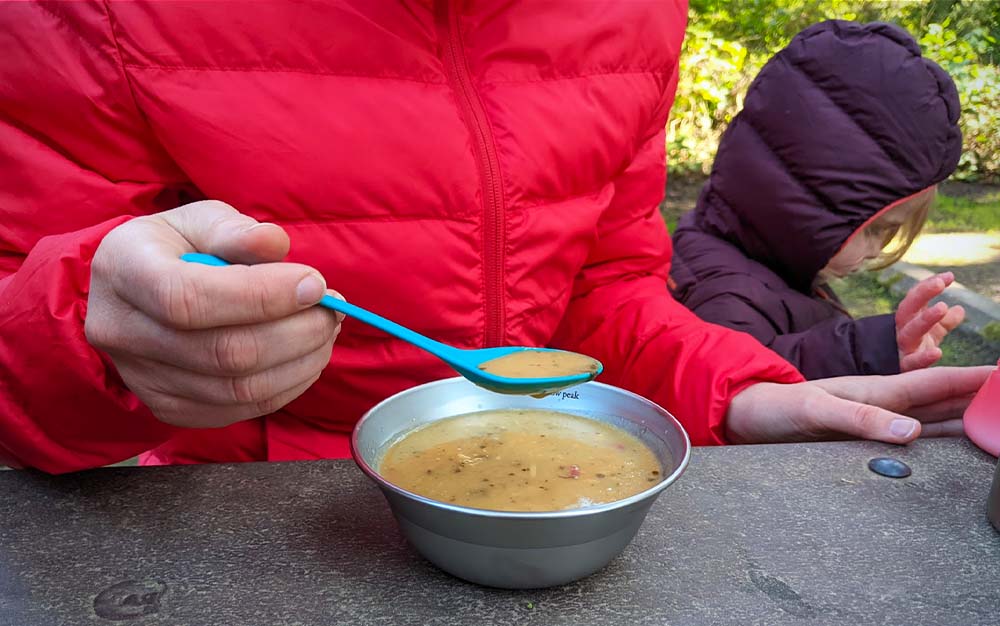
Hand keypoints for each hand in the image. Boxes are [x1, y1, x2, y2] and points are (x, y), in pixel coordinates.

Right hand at [85, 200, 342, 427]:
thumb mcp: (199, 221)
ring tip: (325, 331)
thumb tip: (275, 244)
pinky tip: (305, 357)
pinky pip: (241, 409)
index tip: (315, 284)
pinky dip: (287, 386)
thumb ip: (236, 231)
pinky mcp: (170, 409)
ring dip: (301, 362)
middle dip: (296, 332)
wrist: (132, 294)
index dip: (262, 296)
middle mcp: (122, 332)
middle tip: (332, 310)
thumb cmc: (175, 249)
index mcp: (124, 272)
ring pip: (238, 389)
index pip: (190, 298)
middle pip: (223, 352)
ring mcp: (143, 379)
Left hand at [726, 366, 991, 443]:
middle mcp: (880, 403)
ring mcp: (872, 421)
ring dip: (966, 418)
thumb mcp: (814, 412)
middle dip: (981, 397)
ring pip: (932, 419)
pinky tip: (952, 449)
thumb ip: (860, 418)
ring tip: (996, 424)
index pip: (936, 383)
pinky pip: (911, 439)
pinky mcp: (859, 439)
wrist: (742, 415)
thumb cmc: (773, 408)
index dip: (974, 379)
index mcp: (875, 391)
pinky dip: (939, 441)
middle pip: (943, 399)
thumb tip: (912, 431)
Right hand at [896, 272, 964, 370]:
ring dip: (925, 319)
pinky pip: (912, 362)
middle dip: (922, 294)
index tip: (949, 276)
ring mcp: (902, 348)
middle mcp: (902, 331)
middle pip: (908, 308)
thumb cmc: (911, 352)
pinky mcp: (904, 368)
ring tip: (942, 308)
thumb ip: (943, 322)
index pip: (916, 298)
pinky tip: (937, 352)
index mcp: (908, 320)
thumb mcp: (929, 335)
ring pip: (910, 331)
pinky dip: (923, 358)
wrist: (887, 378)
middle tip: (939, 283)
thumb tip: (959, 309)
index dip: (929, 286)